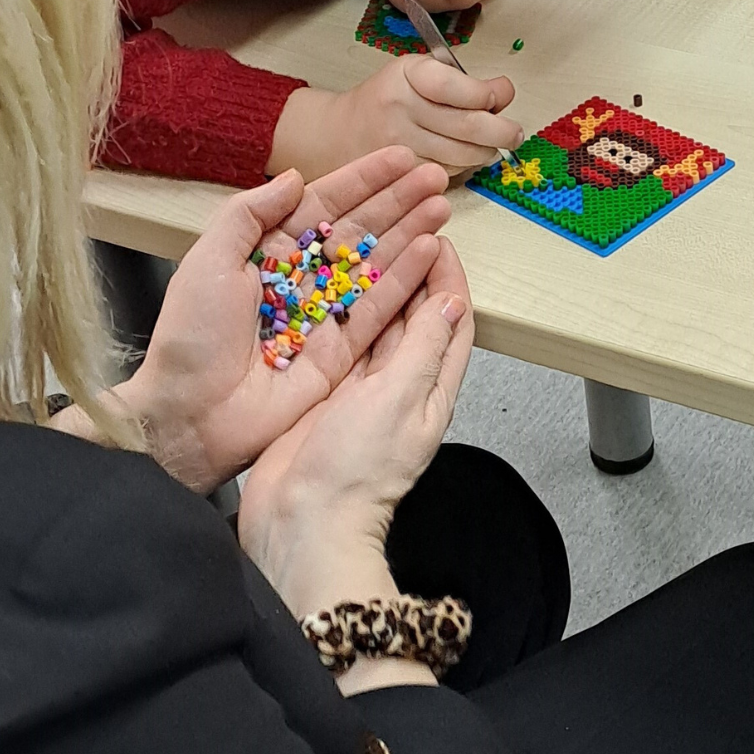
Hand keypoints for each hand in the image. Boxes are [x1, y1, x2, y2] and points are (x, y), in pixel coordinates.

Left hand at [115, 150, 452, 493]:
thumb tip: (293, 177)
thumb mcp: (208, 261)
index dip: (362, 181)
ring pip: (377, 265)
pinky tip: (430, 251)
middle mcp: (303, 279)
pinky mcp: (343, 352)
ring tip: (442, 207)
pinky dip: (406, 281)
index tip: (400, 158)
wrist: (192, 412)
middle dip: (398, 203)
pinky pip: (380, 310)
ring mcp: (326, 314)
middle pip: (359, 231)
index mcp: (269, 252)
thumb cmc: (190, 337)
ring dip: (410, 235)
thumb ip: (248, 214)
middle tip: (435, 178)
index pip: (324, 206)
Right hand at [238, 236, 474, 619]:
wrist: (301, 521)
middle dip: (416, 274)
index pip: (452, 323)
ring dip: (379, 288)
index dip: (449, 279)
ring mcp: (363, 394)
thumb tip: (451, 302)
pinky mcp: (327, 397)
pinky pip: (343, 344)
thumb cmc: (354, 472)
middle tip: (405, 232)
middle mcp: (400, 389)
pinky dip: (345, 313)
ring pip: (379, 327)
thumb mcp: (398, 398)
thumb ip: (424, 348)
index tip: (440, 240)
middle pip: (417, 319)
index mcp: (431, 391)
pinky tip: (331, 287)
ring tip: (370, 246)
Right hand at [269, 53, 520, 180]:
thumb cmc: (388, 98)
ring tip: (490, 143)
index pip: (458, 86)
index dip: (488, 94)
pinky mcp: (403, 172)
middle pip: (468, 125)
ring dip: (487, 150)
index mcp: (408, 74)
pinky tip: (462, 155)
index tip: (502, 94)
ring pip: (464, 154)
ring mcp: (400, 144)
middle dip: (502, 130)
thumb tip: (503, 93)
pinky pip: (449, 172)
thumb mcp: (418, 72)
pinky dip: (464, 166)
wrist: (340, 133)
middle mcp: (402, 108)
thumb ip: (460, 80)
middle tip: (515, 132)